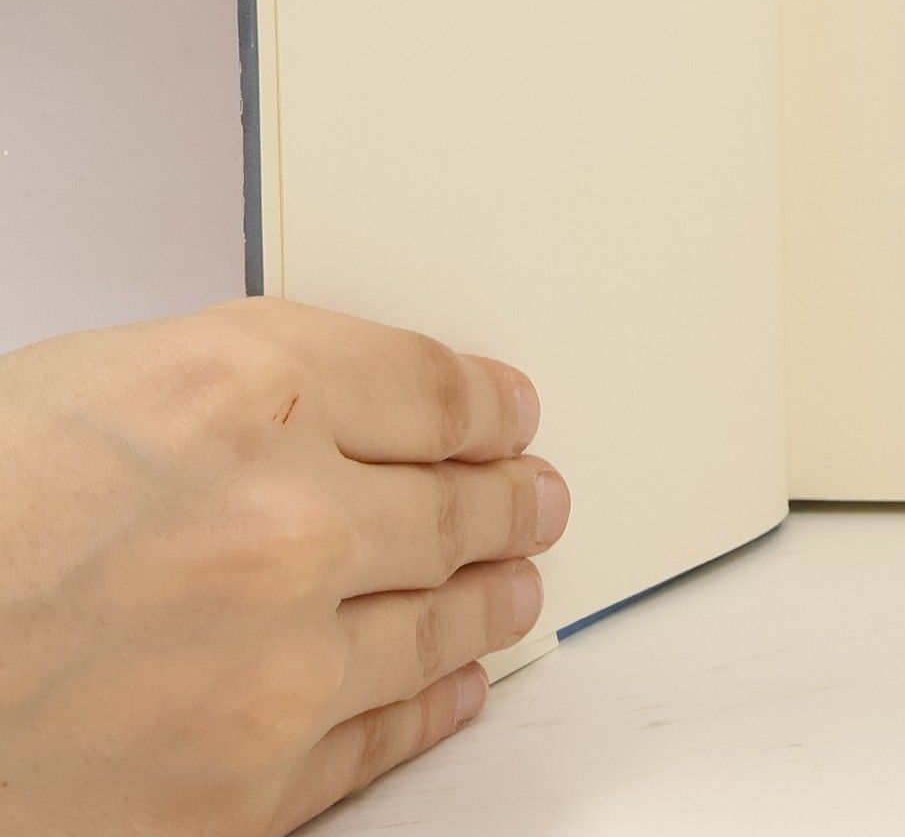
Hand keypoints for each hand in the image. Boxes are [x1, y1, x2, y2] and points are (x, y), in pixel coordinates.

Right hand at [0, 299, 570, 834]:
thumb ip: (243, 392)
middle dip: (509, 498)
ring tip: (516, 582)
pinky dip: (433, 707)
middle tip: (536, 495)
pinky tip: (454, 685)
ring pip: (438, 622)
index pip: (435, 387)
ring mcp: (275, 667)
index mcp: (244, 389)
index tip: (509, 412)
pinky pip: (380, 739)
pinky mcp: (244, 793)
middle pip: (456, 504)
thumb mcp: (93, 387)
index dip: (488, 402)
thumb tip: (357, 413)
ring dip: (490, 599)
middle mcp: (281, 520)